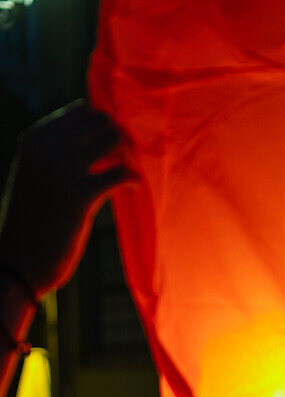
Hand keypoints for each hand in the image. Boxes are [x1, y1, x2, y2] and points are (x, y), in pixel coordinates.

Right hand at [0, 101, 134, 297]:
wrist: (18, 264)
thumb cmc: (31, 227)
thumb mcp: (35, 179)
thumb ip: (56, 157)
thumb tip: (94, 145)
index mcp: (34, 139)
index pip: (83, 111)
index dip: (107, 128)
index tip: (116, 150)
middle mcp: (46, 147)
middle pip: (103, 120)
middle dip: (123, 138)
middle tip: (129, 164)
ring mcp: (62, 168)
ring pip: (115, 139)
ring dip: (131, 156)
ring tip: (131, 178)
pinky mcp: (80, 195)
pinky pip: (121, 173)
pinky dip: (134, 180)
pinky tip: (133, 191)